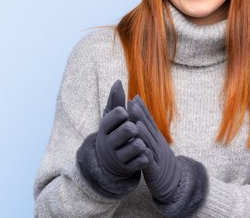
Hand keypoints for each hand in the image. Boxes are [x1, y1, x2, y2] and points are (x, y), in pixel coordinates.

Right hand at [76, 80, 148, 198]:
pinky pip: (141, 161)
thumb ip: (115, 101)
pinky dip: (145, 156)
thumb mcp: (111, 117)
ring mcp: (118, 157)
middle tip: (134, 128)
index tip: (125, 113)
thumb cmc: (114, 132)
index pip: (113, 117)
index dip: (121, 113)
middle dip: (134, 127)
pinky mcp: (128, 168)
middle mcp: (109, 144)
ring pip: (137, 146)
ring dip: (142, 142)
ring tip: (141, 141)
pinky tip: (145, 153)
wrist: (110, 161)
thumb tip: (118, 81)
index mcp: (104, 129)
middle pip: (128, 130)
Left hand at [127, 95, 181, 201]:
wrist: (174, 182)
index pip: (149, 122)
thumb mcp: (156, 145)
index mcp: (156, 139)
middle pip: (149, 128)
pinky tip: (141, 147)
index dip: (142, 110)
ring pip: (150, 142)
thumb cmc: (161, 163)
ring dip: (143, 131)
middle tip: (132, 102)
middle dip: (141, 115)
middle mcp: (158, 145)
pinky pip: (151, 160)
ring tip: (135, 120)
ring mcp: (158, 157)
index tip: (134, 98)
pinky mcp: (155, 170)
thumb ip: (150, 132)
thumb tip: (142, 118)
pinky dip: (146, 152)